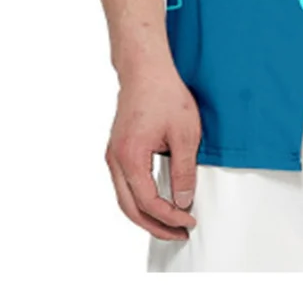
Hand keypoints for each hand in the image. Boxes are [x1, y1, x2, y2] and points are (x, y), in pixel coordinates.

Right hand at [105, 65, 201, 239]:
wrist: (146, 69)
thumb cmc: (165, 94)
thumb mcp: (185, 134)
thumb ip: (184, 170)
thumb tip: (183, 200)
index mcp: (130, 157)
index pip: (148, 202)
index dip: (170, 216)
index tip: (189, 220)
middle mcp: (115, 160)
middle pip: (130, 208)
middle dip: (155, 226)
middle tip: (179, 234)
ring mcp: (113, 155)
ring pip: (124, 198)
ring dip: (146, 214)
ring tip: (170, 223)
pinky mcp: (117, 149)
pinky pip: (124, 184)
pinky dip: (139, 199)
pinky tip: (157, 201)